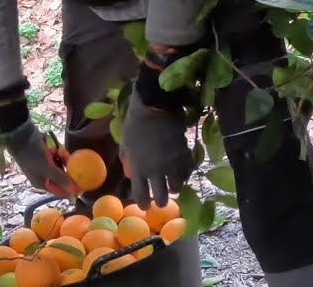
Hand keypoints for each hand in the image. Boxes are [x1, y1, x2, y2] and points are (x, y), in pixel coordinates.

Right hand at [0, 120, 78, 197]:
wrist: (21, 135)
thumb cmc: (32, 155)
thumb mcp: (47, 168)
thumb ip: (62, 179)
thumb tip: (76, 192)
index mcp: (43, 184)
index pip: (61, 191)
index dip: (72, 189)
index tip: (84, 184)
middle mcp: (45, 176)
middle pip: (63, 177)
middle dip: (67, 170)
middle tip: (72, 163)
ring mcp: (47, 165)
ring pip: (62, 165)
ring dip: (62, 159)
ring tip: (58, 151)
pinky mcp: (48, 155)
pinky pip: (59, 156)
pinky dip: (59, 152)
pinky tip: (56, 148)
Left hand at [121, 89, 192, 208]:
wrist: (156, 106)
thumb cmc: (135, 123)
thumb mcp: (125, 143)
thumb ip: (128, 159)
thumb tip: (130, 171)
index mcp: (138, 169)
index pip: (141, 196)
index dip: (143, 204)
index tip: (145, 205)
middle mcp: (156, 171)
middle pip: (161, 198)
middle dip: (161, 201)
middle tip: (160, 198)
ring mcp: (172, 164)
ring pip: (177, 187)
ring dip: (174, 187)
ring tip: (172, 183)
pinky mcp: (185, 155)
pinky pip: (188, 172)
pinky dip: (185, 174)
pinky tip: (182, 171)